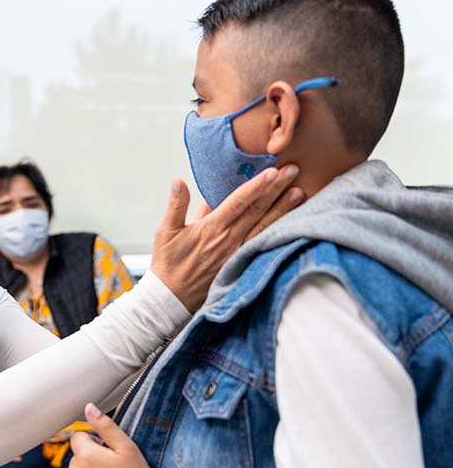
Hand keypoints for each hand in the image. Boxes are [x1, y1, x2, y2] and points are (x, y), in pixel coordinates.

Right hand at [151, 165, 302, 310]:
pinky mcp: (242, 263)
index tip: (273, 171)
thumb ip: (176, 205)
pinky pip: (264, 243)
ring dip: (284, 209)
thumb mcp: (166, 231)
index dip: (257, 186)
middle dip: (277, 189)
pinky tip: (291, 222)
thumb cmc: (168, 262)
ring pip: (266, 227)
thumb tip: (179, 180)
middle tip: (294, 170)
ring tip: (300, 192)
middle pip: (258, 210)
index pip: (239, 202)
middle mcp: (229, 240)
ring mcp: (238, 253)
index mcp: (212, 228)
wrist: (172, 297)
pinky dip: (279, 231)